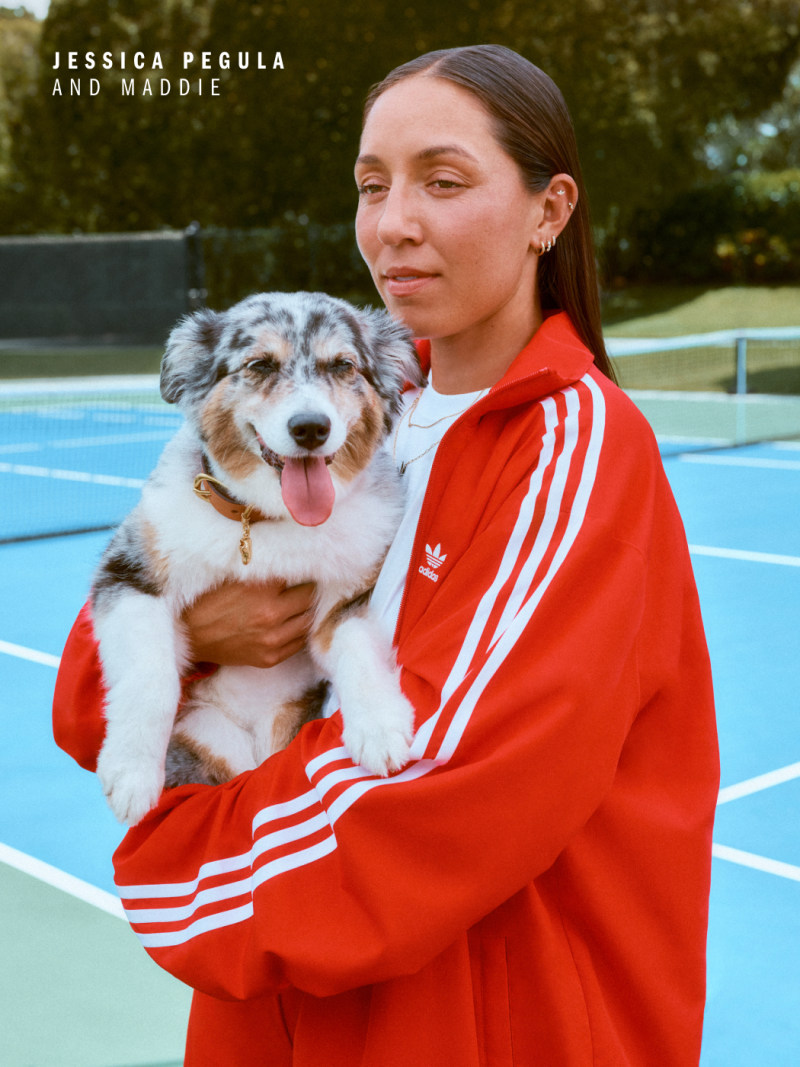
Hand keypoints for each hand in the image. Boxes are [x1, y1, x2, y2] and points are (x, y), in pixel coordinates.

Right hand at [182, 578, 315, 667]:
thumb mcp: (235, 577)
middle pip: (309, 599)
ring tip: (301, 605)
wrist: (189, 636)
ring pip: (308, 621)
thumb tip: (289, 565)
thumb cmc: (208, 602)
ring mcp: (273, 640)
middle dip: (308, 591)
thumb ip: (264, 572)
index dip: (300, 573)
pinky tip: (294, 623)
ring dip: (307, 612)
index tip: (302, 571)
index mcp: (264, 590)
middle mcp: (272, 615)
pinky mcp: (270, 658)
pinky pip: (299, 643)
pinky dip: (300, 632)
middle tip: (305, 586)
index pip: (300, 576)